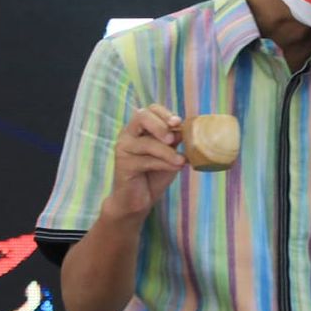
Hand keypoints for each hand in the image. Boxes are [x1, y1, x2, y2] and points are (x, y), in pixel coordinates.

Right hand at [103, 104, 185, 220]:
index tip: (178, 122)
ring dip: (167, 152)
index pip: (150, 110)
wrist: (139, 199)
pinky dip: (164, 163)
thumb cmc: (155, 174)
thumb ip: (175, 140)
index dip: (164, 113)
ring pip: (147, 142)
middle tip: (174, 139)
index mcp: (139, 128)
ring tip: (181, 161)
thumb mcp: (169, 153)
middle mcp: (128, 134)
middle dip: (161, 125)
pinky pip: (147, 160)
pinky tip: (176, 167)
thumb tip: (187, 128)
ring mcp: (123, 148)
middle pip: (142, 117)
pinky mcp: (123, 164)